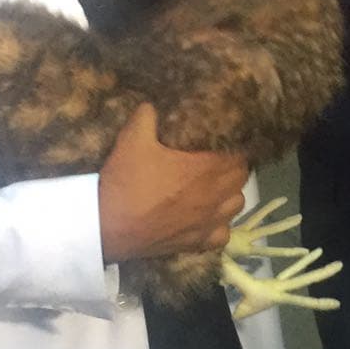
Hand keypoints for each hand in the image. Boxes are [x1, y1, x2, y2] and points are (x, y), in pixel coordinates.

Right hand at [98, 103, 246, 263]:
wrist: (108, 226)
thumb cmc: (126, 182)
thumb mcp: (132, 140)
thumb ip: (146, 117)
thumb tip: (152, 105)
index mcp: (205, 168)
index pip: (238, 154)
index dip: (233, 146)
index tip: (221, 142)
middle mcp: (214, 196)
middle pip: (241, 178)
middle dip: (233, 166)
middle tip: (217, 160)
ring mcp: (208, 222)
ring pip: (236, 205)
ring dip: (230, 194)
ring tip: (215, 187)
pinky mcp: (197, 243)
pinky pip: (223, 235)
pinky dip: (220, 226)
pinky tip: (207, 219)